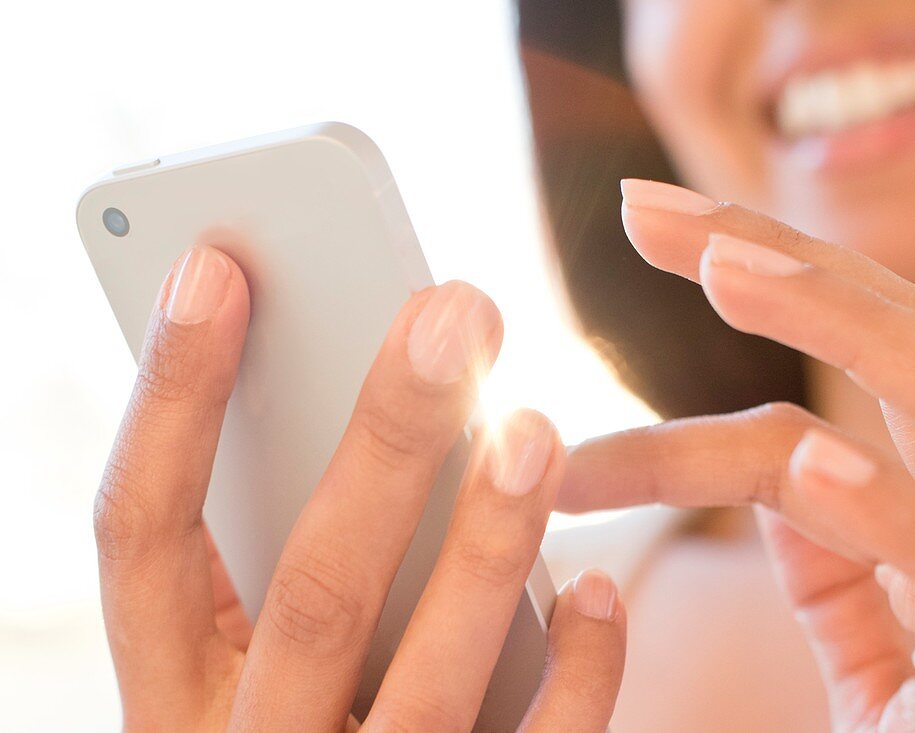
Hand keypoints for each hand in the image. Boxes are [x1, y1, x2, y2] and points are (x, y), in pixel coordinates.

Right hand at [95, 246, 625, 731]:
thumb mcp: (239, 673)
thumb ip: (273, 562)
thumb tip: (368, 396)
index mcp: (173, 696)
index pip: (142, 534)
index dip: (170, 395)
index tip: (215, 265)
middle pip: (312, 586)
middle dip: (385, 439)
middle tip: (455, 310)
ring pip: (427, 678)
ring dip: (488, 542)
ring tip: (536, 423)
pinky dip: (574, 674)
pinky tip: (599, 589)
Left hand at [561, 180, 914, 729]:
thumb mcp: (865, 642)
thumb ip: (839, 551)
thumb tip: (799, 451)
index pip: (871, 365)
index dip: (761, 290)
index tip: (642, 231)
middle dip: (802, 263)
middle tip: (652, 209)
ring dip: (858, 332)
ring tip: (725, 267)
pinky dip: (911, 525)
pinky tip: (818, 466)